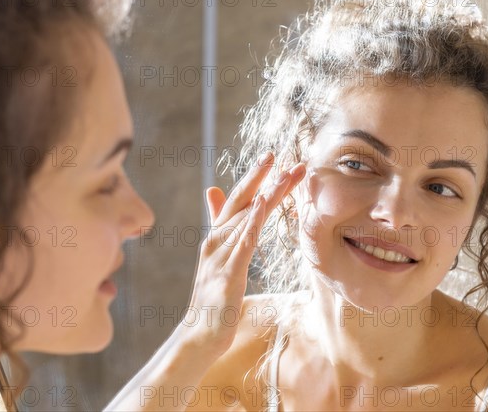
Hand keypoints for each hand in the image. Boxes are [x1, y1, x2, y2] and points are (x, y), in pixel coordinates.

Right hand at [179, 153, 305, 356]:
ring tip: (286, 175)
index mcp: (216, 236)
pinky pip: (242, 243)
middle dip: (259, 177)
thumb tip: (213, 192)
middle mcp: (216, 240)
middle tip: (278, 155)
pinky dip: (251, 222)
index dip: (253, 179)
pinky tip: (263, 206)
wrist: (201, 332)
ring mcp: (220, 256)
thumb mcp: (218, 260)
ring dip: (268, 194)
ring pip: (246, 218)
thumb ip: (219, 227)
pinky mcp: (228, 273)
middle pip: (240, 202)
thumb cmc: (214, 297)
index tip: (272, 159)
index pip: (237, 201)